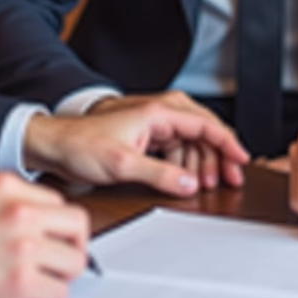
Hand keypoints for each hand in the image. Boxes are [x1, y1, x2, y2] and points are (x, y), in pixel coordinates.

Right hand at [0, 172, 88, 297]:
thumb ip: (4, 202)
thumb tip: (35, 213)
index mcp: (6, 187)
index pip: (59, 202)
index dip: (57, 225)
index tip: (53, 238)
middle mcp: (20, 212)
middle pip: (77, 226)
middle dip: (72, 245)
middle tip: (60, 259)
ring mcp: (22, 247)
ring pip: (74, 262)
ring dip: (61, 274)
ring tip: (42, 279)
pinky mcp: (19, 283)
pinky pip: (58, 292)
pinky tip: (29, 296)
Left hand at [89, 90, 243, 190]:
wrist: (56, 145)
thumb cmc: (82, 145)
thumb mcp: (122, 164)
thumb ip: (159, 174)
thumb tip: (189, 183)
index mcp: (157, 113)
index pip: (205, 124)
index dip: (228, 143)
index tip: (242, 159)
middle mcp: (159, 114)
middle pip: (203, 131)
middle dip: (219, 155)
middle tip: (231, 178)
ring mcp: (153, 125)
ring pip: (192, 141)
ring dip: (203, 162)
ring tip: (208, 184)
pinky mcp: (147, 137)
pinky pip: (178, 148)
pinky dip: (187, 163)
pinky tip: (188, 179)